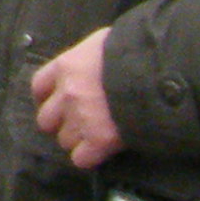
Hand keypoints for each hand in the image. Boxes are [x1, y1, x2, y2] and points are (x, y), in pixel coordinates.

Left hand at [30, 29, 123, 169]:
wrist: (160, 72)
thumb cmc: (137, 50)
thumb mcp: (107, 42)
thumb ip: (91, 57)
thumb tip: (93, 63)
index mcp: (66, 66)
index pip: (39, 86)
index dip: (48, 98)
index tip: (59, 103)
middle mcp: (67, 94)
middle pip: (46, 120)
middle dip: (62, 123)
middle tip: (81, 122)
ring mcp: (81, 119)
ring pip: (65, 140)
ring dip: (79, 140)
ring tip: (98, 134)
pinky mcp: (99, 141)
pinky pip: (81, 159)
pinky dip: (91, 157)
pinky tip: (103, 150)